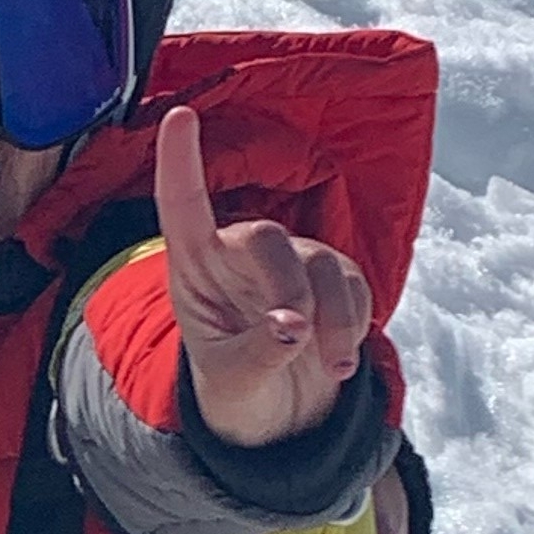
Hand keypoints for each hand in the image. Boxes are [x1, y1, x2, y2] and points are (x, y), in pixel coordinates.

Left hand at [154, 106, 373, 447]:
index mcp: (195, 269)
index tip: (180, 118)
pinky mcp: (331, 276)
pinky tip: (339, 361)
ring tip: (331, 369)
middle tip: (296, 339)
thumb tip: (294, 328)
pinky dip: (353, 324)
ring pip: (321, 264)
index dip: (180, 163)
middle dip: (287, 287)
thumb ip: (257, 356)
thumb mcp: (231, 384)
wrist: (275, 415)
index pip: (182, 207)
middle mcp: (240, 254)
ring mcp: (290, 260)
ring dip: (332, 319)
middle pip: (266, 239)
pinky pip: (353, 287)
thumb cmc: (233, 389)